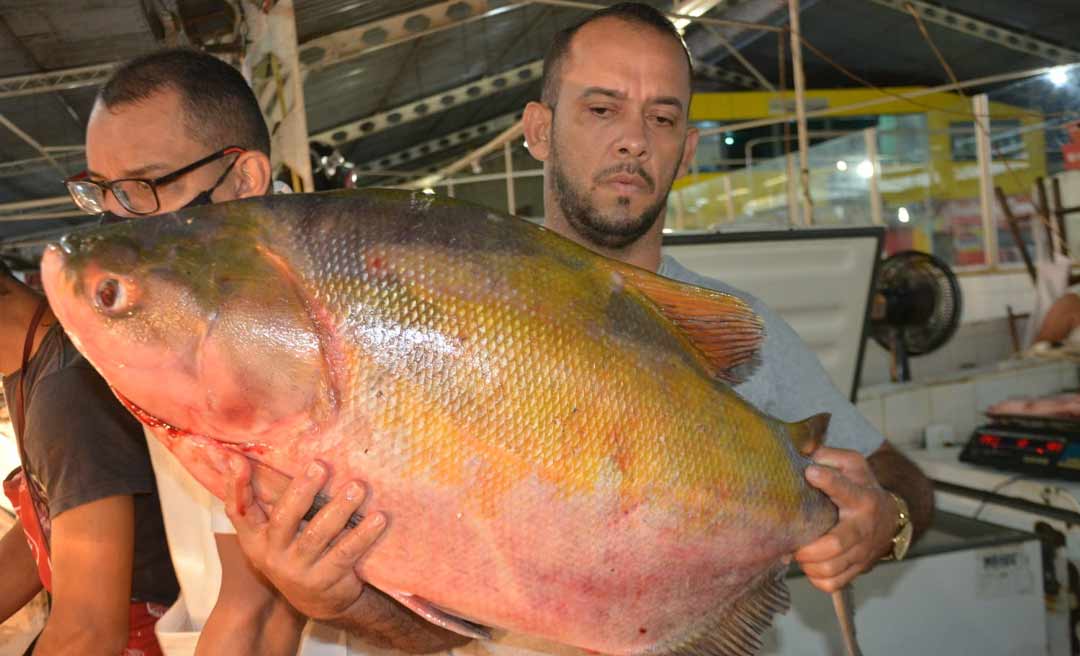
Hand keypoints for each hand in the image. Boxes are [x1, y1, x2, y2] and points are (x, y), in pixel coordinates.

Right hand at [223, 455, 386, 620]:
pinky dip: (363, 534)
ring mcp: (298, 569)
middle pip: (284, 518)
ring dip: (339, 508)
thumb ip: (271, 500)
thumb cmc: (297, 551)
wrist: (319, 601)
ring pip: (318, 534)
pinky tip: (379, 518)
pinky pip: (345, 553)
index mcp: (256, 538)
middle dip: (302, 490)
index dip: (235, 486)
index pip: (238, 510)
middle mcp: (272, 554)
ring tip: (358, 487)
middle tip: (320, 466)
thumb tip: (254, 455)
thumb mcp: (277, 532)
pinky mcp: (325, 580)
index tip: (239, 460)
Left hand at [794, 446, 897, 591]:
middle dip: (807, 548)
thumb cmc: (861, 487)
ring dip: (808, 565)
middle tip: (794, 542)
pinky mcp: (858, 569)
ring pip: (830, 569)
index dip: (828, 481)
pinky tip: (810, 565)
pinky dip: (816, 578)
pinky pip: (832, 584)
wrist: (890, 518)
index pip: (845, 489)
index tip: (811, 473)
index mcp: (861, 497)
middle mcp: (863, 527)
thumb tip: (804, 452)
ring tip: (799, 553)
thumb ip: (828, 455)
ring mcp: (862, 552)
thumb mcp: (851, 464)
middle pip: (834, 544)